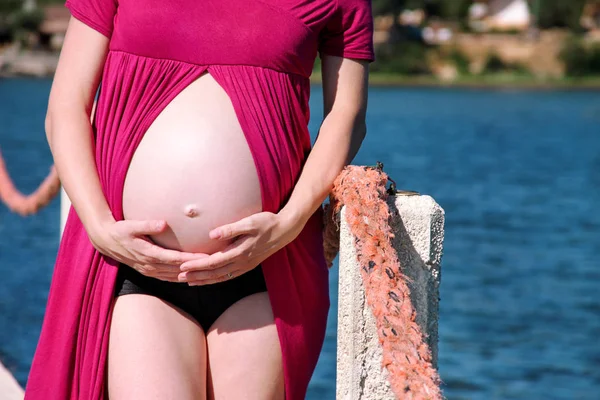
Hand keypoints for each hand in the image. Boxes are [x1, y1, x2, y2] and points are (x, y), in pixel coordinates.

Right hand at [89, 218, 207, 281]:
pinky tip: (190, 277)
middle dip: (195, 268)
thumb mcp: (131, 225)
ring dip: (189, 275)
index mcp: (148, 254)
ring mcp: (148, 270)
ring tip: (205, 273)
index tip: (204, 257)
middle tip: (212, 265)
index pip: (174, 258)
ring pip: (173, 276)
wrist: (106, 242)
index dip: (190, 259)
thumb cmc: (120, 231)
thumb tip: (163, 223)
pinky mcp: (148, 272)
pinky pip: (167, 278)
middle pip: (177, 269)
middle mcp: (149, 265)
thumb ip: (147, 225)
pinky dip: (179, 278)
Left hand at [178, 210, 304, 285]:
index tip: (182, 266)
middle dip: (196, 276)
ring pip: (221, 277)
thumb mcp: (249, 222)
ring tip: (189, 282)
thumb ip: (230, 229)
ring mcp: (246, 266)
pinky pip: (228, 276)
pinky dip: (216, 279)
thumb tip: (212, 235)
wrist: (285, 230)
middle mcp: (242, 262)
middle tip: (179, 277)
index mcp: (240, 252)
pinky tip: (208, 279)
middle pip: (214, 273)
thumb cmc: (266, 222)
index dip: (197, 266)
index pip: (213, 262)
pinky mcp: (248, 265)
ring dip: (204, 280)